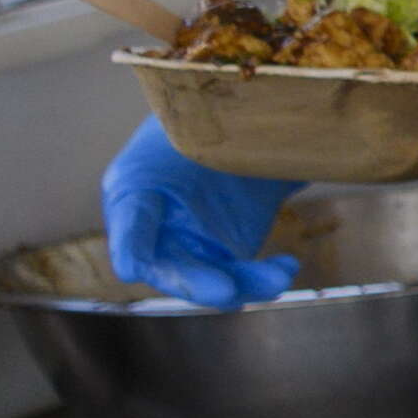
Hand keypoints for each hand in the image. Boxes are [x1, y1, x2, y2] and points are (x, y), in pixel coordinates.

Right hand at [100, 123, 299, 305]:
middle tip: (225, 291)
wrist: (230, 131)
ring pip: (211, 277)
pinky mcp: (224, 253)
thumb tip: (253, 156)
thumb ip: (216, 137)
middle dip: (195, 282)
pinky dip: (264, 276)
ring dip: (245, 283)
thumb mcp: (195, 125)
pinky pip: (241, 275)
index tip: (132, 269)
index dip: (130, 245)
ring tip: (280, 275)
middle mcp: (156, 229)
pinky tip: (287, 264)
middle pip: (170, 265)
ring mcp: (191, 245)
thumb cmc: (201, 126)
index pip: (131, 220)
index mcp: (135, 190)